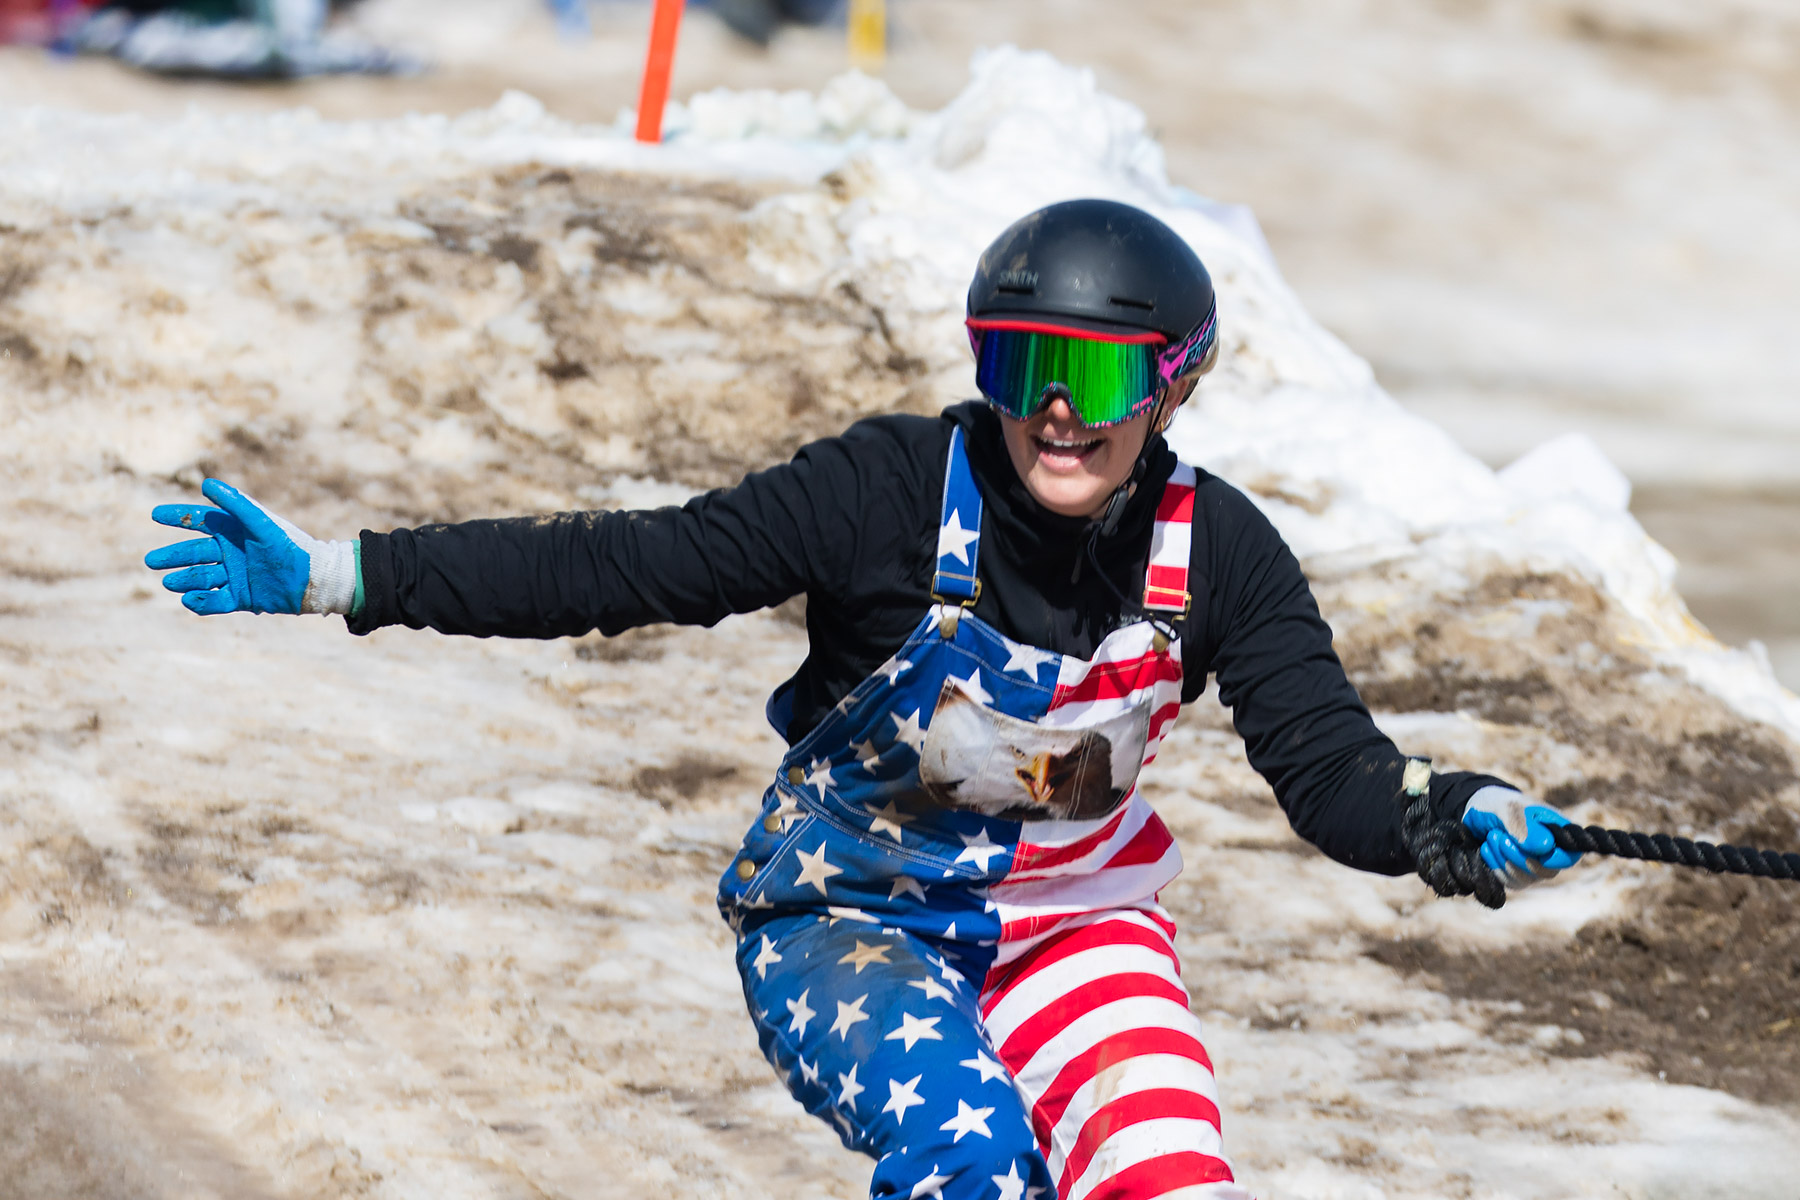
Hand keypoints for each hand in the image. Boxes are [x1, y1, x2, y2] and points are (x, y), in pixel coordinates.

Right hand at [145, 479, 357, 615]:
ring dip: (184, 579)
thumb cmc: (289, 545)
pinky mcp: (240, 598)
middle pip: (194, 553)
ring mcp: (233, 575)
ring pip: (201, 577)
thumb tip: (207, 484)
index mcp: (233, 531)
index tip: (155, 514)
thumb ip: (236, 504)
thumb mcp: (261, 524)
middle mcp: (229, 552)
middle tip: (152, 560)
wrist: (313, 578)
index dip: (178, 517)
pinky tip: (189, 600)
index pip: (199, 521)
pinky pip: (215, 601)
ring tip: (170, 582)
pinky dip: (201, 602)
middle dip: (173, 556)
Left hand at [1461, 786, 1581, 888]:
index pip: (1570, 856)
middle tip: (1497, 835)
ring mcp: (1534, 866)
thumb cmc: (1497, 805)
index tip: (1531, 848)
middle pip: (1546, 872)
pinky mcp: (1517, 875)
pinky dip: (1495, 866)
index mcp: (1557, 831)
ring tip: (1491, 836)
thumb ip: (1524, 826)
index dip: (1555, 859)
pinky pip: (1510, 882)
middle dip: (1518, 856)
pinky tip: (1487, 848)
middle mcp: (1550, 852)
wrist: (1476, 814)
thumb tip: (1546, 847)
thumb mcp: (1507, 809)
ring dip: (1503, 859)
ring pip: (1526, 878)